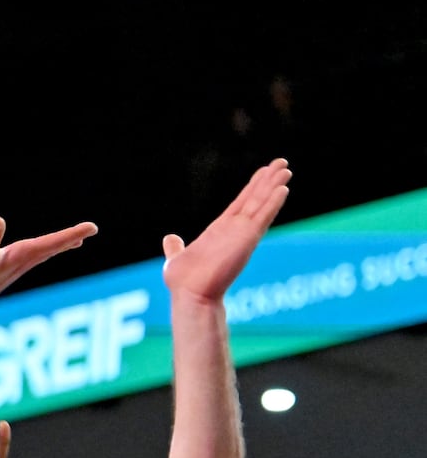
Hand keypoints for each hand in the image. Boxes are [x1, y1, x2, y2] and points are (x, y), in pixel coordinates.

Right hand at [0, 217, 97, 314]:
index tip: (92, 227)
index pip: (53, 242)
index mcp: (23, 256)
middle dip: (71, 237)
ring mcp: (15, 266)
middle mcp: (23, 261)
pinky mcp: (6, 268)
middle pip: (53, 247)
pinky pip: (31, 257)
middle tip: (91, 229)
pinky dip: (43, 250)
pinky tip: (41, 251)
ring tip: (75, 240)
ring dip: (60, 245)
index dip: (72, 233)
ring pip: (44, 253)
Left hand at [162, 157, 291, 302]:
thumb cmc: (184, 282)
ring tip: (286, 168)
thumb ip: (176, 247)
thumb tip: (170, 239)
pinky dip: (273, 202)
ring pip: (261, 204)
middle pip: (255, 199)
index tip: (263, 172)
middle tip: (282, 162)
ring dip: (274, 186)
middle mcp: (234, 230)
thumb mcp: (177, 259)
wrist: (190, 295)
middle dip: (268, 180)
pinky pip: (263, 217)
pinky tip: (283, 188)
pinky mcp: (247, 239)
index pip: (240, 204)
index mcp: (219, 231)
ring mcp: (242, 234)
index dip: (252, 188)